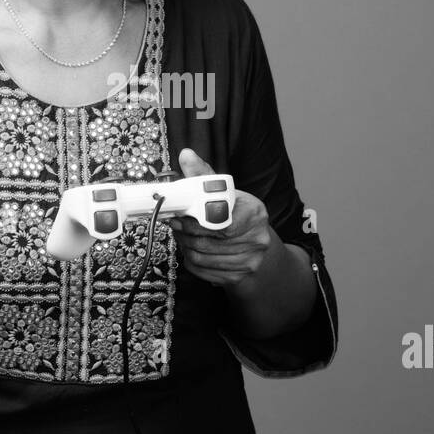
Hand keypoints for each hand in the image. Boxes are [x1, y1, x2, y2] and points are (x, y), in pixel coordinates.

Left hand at [165, 148, 272, 288]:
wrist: (260, 249)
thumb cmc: (240, 217)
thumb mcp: (228, 193)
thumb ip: (205, 176)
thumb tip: (186, 155)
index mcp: (254, 212)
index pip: (219, 219)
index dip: (194, 219)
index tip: (179, 214)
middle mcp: (256, 238)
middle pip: (207, 239)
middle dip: (184, 231)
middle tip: (174, 223)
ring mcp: (248, 261)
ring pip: (201, 256)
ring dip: (184, 245)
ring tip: (182, 235)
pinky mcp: (238, 277)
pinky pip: (202, 270)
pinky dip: (191, 260)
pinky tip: (191, 250)